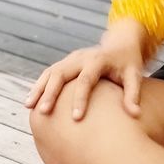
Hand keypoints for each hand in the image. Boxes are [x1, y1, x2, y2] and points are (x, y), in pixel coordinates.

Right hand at [24, 43, 144, 120]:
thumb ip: (133, 94)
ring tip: (28, 107)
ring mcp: (70, 59)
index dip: (80, 99)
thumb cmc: (128, 63)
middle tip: (43, 112)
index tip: (76, 119)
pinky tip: (30, 102)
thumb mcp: (134, 75)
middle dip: (51, 93)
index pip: (86, 80)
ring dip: (39, 88)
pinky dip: (38, 86)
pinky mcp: (65, 63)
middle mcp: (80, 57)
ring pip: (50, 72)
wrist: (120, 44)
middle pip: (61, 74)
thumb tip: (135, 115)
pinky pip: (49, 74)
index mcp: (98, 60)